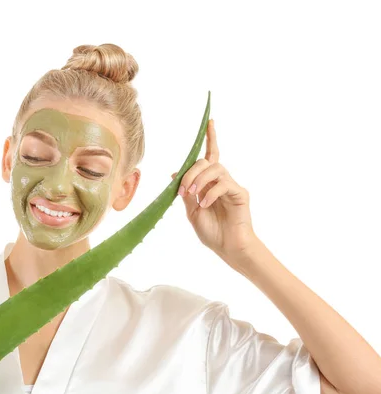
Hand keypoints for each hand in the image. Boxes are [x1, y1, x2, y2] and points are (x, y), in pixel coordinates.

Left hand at [172, 120, 259, 264]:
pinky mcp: (240, 194)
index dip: (211, 138)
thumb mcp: (192, 211)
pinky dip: (210, 192)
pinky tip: (205, 204)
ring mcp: (232, 187)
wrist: (228, 249)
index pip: (210, 156)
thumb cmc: (212, 232)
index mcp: (209, 184)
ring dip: (199, 180)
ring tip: (193, 196)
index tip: (210, 121)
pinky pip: (223, 184)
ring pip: (215, 169)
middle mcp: (222, 181)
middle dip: (191, 173)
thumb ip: (186, 191)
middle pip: (207, 162)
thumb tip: (175, 173)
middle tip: (183, 190)